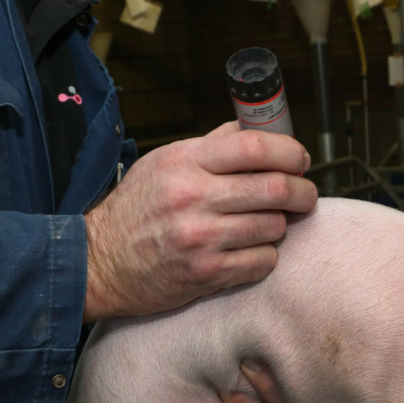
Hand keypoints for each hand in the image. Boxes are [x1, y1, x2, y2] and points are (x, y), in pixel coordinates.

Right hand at [83, 122, 316, 320]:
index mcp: (185, 162)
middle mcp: (194, 198)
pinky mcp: (207, 273)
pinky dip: (266, 255)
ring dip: (280, 225)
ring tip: (267, 223)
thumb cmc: (136, 209)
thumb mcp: (164, 162)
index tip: (299, 159)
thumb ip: (212, 146)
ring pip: (274, 226)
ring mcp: (202, 238)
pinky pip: (263, 261)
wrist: (99, 261)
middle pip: (276, 188)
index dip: (290, 151)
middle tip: (304, 195)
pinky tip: (251, 250)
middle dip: (302, 191)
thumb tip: (256, 129)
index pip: (255, 146)